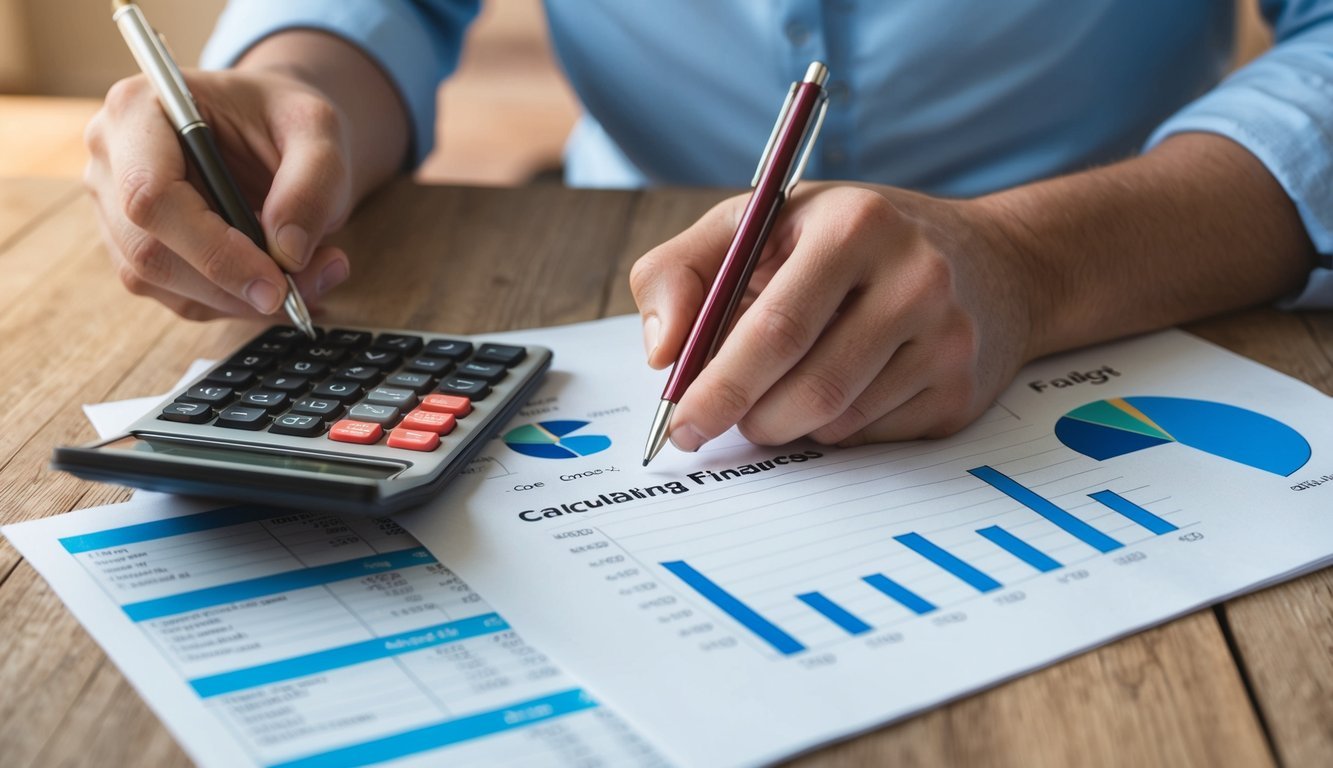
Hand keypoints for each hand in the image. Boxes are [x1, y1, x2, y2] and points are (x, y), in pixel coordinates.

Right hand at [83, 68, 353, 319]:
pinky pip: (179, 296)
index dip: (213, 251)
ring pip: (161, 284)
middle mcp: (111, 160)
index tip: (277, 283)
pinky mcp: (135, 248)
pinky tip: (281, 286)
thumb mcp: (318, 130)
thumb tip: (288, 253)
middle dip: (234, 285)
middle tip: (309, 288)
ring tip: (310, 280)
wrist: (276, 127)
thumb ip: (313, 184)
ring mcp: (114, 208)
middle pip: (149, 252)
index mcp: (138, 109)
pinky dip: (236, 303)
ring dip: (240, 300)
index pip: (151, 197)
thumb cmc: (286, 118)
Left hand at [631, 184, 1037, 449]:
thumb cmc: (847, 241)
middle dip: (746, 418)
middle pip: (809, 388)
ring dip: (785, 424)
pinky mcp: (961, 393)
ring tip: (776, 390)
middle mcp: (915, 279)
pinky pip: (869, 438)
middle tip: (710, 424)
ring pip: (836, 423)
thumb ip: (682, 271)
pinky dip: (831, 429)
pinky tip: (837, 390)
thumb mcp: (760, 224)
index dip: (719, 385)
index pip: (775, 328)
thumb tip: (662, 352)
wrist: (990, 260)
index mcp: (855, 226)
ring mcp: (947, 341)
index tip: (680, 420)